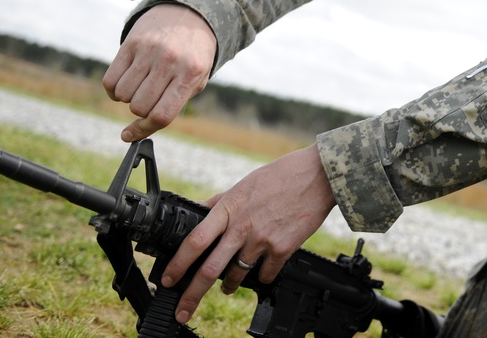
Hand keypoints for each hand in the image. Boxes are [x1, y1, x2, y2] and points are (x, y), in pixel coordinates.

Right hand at [102, 3, 216, 140]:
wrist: (190, 11)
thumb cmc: (194, 53)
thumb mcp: (198, 77)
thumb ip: (176, 101)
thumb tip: (142, 129)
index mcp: (190, 74)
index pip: (162, 115)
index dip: (143, 130)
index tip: (129, 135)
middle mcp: (170, 62)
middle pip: (139, 107)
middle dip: (139, 110)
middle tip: (147, 99)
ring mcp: (149, 51)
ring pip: (123, 94)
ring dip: (126, 98)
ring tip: (139, 87)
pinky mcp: (132, 43)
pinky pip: (110, 79)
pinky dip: (113, 89)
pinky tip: (124, 82)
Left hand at [161, 145, 335, 324]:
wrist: (318, 176)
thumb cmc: (282, 175)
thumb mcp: (244, 184)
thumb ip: (221, 202)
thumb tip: (200, 211)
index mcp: (229, 208)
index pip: (195, 241)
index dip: (178, 263)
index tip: (168, 278)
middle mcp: (242, 227)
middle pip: (210, 269)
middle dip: (192, 295)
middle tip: (183, 309)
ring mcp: (263, 240)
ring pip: (237, 276)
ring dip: (229, 285)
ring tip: (227, 287)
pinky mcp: (283, 249)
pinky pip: (266, 275)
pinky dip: (262, 276)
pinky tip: (263, 270)